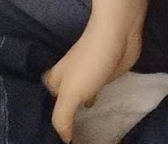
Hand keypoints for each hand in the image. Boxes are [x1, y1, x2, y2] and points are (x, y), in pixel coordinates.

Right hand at [41, 21, 142, 143]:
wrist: (118, 34)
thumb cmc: (90, 62)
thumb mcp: (70, 93)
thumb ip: (62, 117)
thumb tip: (64, 139)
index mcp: (58, 79)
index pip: (49, 100)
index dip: (50, 114)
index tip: (56, 132)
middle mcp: (72, 77)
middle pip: (66, 99)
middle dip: (68, 115)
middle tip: (75, 135)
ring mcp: (91, 76)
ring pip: (83, 98)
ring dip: (84, 112)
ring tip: (87, 132)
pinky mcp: (108, 74)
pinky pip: (101, 93)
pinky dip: (101, 104)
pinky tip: (103, 116)